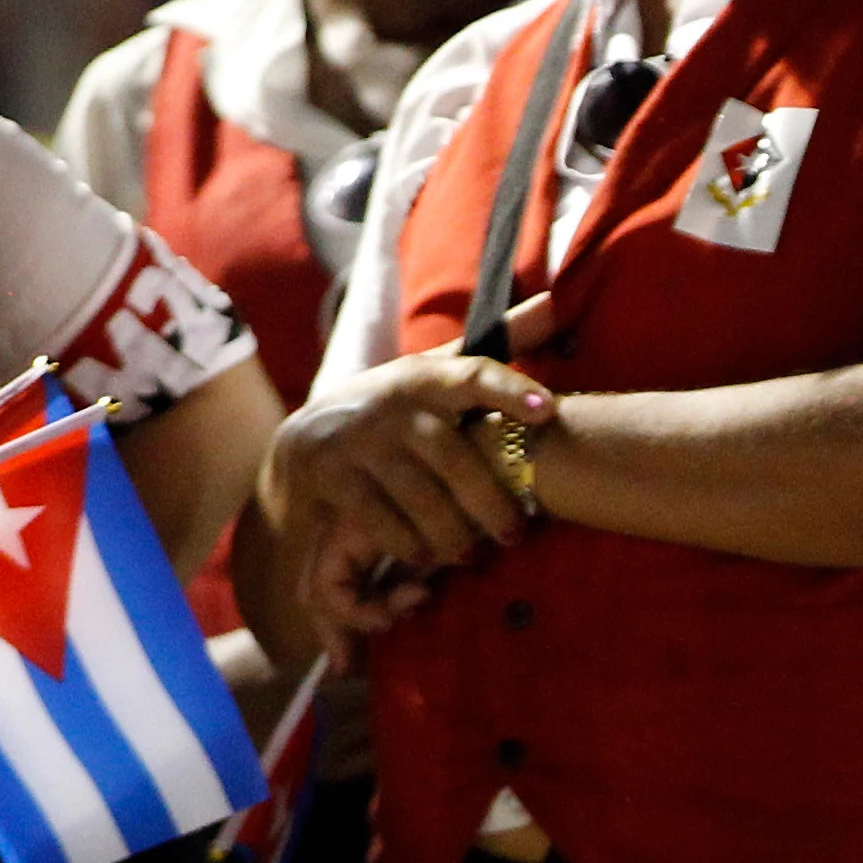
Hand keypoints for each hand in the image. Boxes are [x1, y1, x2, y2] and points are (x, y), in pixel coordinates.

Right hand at [268, 351, 552, 636]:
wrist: (304, 439)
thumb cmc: (397, 411)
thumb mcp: (437, 373)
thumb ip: (497, 345)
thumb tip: (558, 305)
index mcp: (424, 375)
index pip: (472, 373)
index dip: (510, 389)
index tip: (547, 410)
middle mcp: (390, 402)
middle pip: (454, 456)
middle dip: (490, 502)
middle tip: (516, 534)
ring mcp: (356, 440)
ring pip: (421, 496)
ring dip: (454, 533)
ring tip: (475, 553)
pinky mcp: (329, 475)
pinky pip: (381, 521)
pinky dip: (410, 545)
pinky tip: (429, 557)